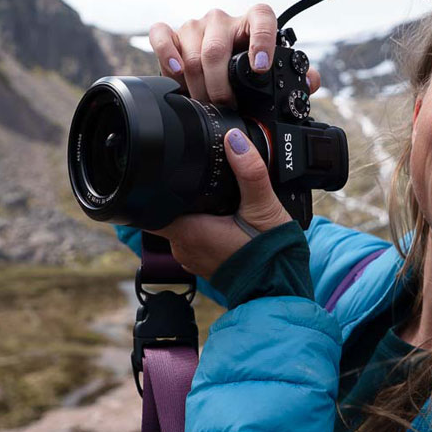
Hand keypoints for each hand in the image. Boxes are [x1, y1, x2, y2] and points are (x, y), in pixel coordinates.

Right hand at [146, 5, 320, 105]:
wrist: (215, 69)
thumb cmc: (247, 71)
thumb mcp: (273, 75)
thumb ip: (297, 78)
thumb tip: (312, 80)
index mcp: (253, 22)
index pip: (262, 18)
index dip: (262, 40)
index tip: (260, 66)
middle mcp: (223, 20)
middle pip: (216, 49)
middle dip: (220, 85)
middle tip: (226, 106)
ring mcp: (196, 25)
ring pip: (191, 52)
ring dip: (197, 84)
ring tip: (204, 102)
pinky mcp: (172, 33)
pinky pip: (162, 36)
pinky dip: (167, 54)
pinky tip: (175, 71)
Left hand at [148, 128, 293, 277]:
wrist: (279, 290)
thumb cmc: (270, 255)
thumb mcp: (263, 208)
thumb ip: (249, 172)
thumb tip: (234, 140)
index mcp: (189, 231)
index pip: (152, 206)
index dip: (154, 187)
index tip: (166, 172)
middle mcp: (184, 247)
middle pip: (167, 211)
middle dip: (179, 195)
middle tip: (201, 180)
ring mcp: (192, 258)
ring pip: (181, 225)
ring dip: (193, 212)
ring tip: (217, 201)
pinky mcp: (204, 264)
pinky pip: (195, 239)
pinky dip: (204, 227)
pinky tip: (224, 220)